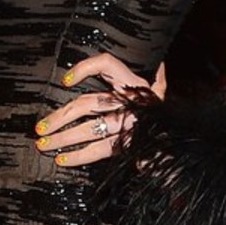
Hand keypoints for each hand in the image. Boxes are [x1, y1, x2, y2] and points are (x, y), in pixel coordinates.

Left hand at [34, 54, 165, 166]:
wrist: (185, 142)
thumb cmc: (165, 114)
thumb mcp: (161, 91)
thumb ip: (151, 80)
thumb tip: (148, 68)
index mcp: (136, 83)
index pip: (107, 65)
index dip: (85, 68)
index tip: (65, 79)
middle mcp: (131, 101)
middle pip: (87, 103)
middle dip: (59, 116)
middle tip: (40, 128)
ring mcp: (130, 124)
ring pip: (89, 128)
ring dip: (62, 137)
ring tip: (44, 144)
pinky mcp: (130, 144)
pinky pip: (99, 150)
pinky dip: (78, 156)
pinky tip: (62, 159)